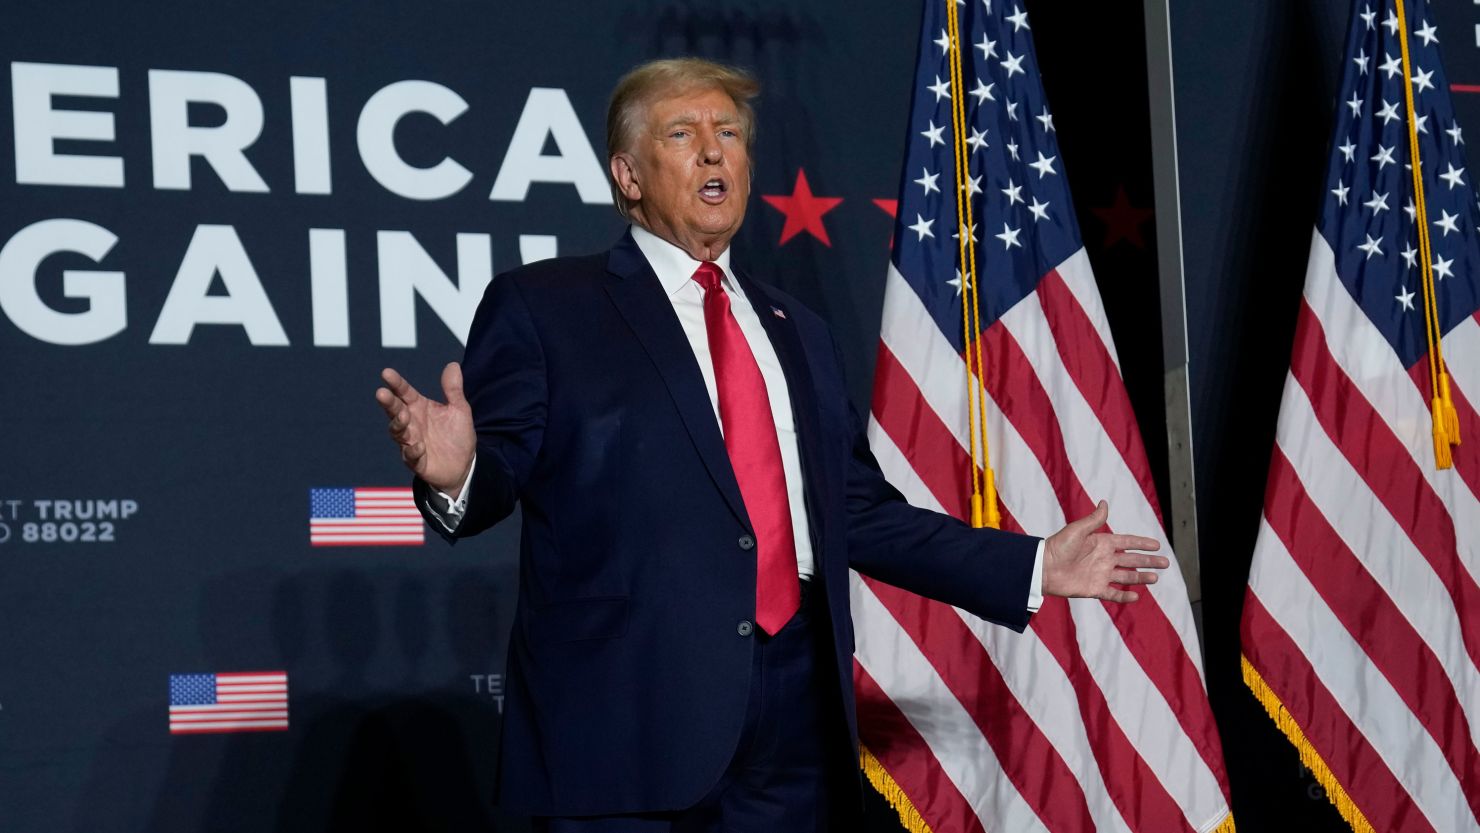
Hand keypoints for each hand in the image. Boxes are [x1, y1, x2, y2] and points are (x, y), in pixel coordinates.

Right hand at [375, 363, 475, 495]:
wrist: (464, 465)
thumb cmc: (457, 435)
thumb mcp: (459, 410)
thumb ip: (453, 390)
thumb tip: (453, 364)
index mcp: (419, 407)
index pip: (404, 392)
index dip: (396, 383)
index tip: (386, 372)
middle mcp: (411, 423)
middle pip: (395, 410)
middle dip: (388, 402)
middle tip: (381, 393)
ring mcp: (411, 442)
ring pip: (398, 432)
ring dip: (398, 424)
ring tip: (403, 416)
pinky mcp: (416, 461)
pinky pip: (410, 456)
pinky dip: (413, 451)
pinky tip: (419, 446)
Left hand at [1042, 501, 1167, 602]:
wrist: (1043, 568)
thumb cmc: (1057, 546)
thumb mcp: (1077, 530)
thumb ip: (1094, 520)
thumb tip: (1104, 502)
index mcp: (1101, 543)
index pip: (1127, 542)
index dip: (1142, 543)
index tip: (1157, 545)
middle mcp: (1104, 559)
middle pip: (1131, 560)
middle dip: (1148, 561)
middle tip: (1165, 563)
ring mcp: (1100, 574)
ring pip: (1126, 577)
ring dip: (1141, 578)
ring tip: (1155, 578)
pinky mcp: (1094, 589)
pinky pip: (1113, 593)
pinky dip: (1124, 596)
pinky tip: (1137, 596)